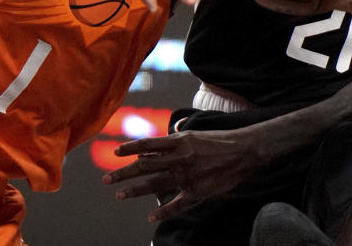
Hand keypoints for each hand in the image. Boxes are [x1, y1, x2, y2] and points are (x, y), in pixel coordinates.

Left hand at [102, 128, 262, 221]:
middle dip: (124, 173)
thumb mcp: (193, 135)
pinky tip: (151, 217)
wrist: (245, 149)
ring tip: (119, 195)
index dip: (130, 148)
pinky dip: (164, 212)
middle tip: (106, 180)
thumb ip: (172, 143)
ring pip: (156, 184)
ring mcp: (189, 175)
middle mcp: (181, 157)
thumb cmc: (219, 141)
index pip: (148, 145)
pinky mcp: (199, 191)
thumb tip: (150, 151)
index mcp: (180, 141)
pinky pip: (177, 204)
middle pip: (146, 166)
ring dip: (135, 191)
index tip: (115, 153)